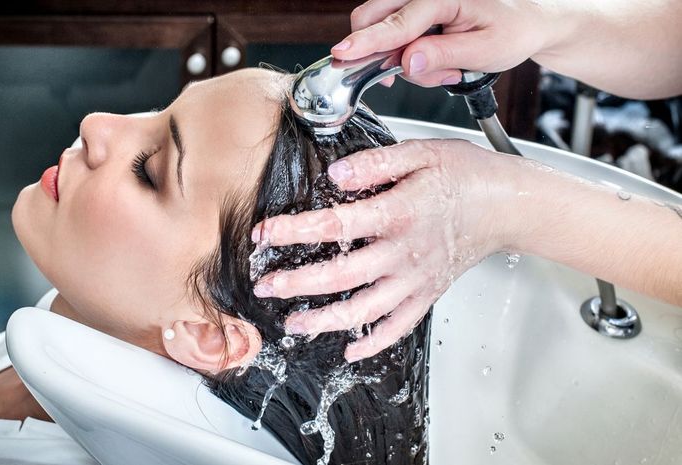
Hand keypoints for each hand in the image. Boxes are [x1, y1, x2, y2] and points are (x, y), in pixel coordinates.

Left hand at [251, 139, 518, 360]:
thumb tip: (334, 175)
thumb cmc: (467, 176)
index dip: (294, 231)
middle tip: (264, 286)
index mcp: (399, 213)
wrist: (510, 205)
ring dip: (325, 320)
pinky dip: (374, 344)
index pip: (336, 225)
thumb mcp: (422, 153)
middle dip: (297, 284)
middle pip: (342, 275)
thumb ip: (375, 163)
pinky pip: (399, 327)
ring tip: (293, 324)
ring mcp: (417, 279)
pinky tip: (349, 350)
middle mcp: (405, 252)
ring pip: (366, 310)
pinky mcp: (428, 294)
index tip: (264, 233)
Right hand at [334, 0, 561, 86]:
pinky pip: (394, 32)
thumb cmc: (514, 29)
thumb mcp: (485, 50)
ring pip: (381, 27)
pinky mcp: (417, 11)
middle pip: (374, 16)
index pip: (398, 23)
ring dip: (397, 56)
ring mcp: (419, 0)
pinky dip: (405, 52)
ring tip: (441, 69)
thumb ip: (444, 55)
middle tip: (395, 76)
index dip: (369, 42)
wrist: (529, 19)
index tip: (344, 54)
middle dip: (376, 51)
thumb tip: (409, 61)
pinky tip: (434, 61)